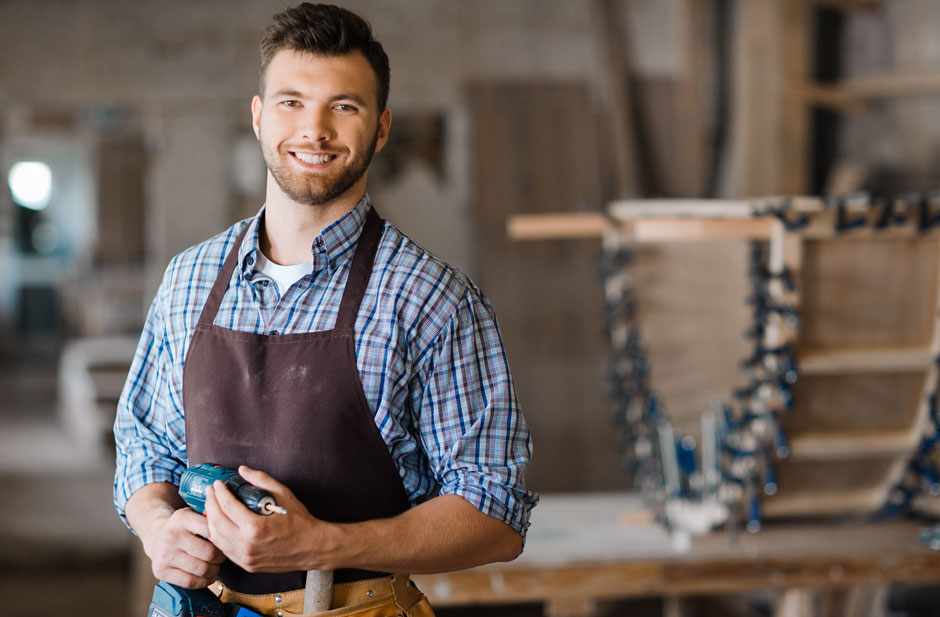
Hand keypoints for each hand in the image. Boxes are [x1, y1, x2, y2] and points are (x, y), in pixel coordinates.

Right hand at [143, 506, 225, 587]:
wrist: (156, 534)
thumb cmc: (183, 526)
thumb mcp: (194, 515)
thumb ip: (211, 520)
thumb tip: (233, 532)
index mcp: (182, 518)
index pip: (212, 531)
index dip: (224, 540)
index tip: (227, 543)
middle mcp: (171, 536)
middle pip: (209, 553)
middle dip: (221, 558)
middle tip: (222, 558)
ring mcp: (164, 554)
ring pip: (201, 569)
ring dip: (214, 571)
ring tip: (215, 568)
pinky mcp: (160, 571)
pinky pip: (190, 581)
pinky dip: (203, 582)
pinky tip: (207, 577)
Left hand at [204, 466, 334, 572]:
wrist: (313, 547)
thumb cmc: (300, 522)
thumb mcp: (283, 494)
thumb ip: (261, 480)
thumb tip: (243, 470)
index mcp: (255, 528)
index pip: (227, 507)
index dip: (219, 493)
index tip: (218, 484)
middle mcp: (246, 545)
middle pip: (216, 522)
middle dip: (211, 504)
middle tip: (211, 492)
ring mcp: (245, 558)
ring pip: (216, 539)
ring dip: (211, 521)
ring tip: (213, 507)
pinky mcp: (247, 565)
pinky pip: (225, 550)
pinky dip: (219, 536)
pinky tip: (220, 525)